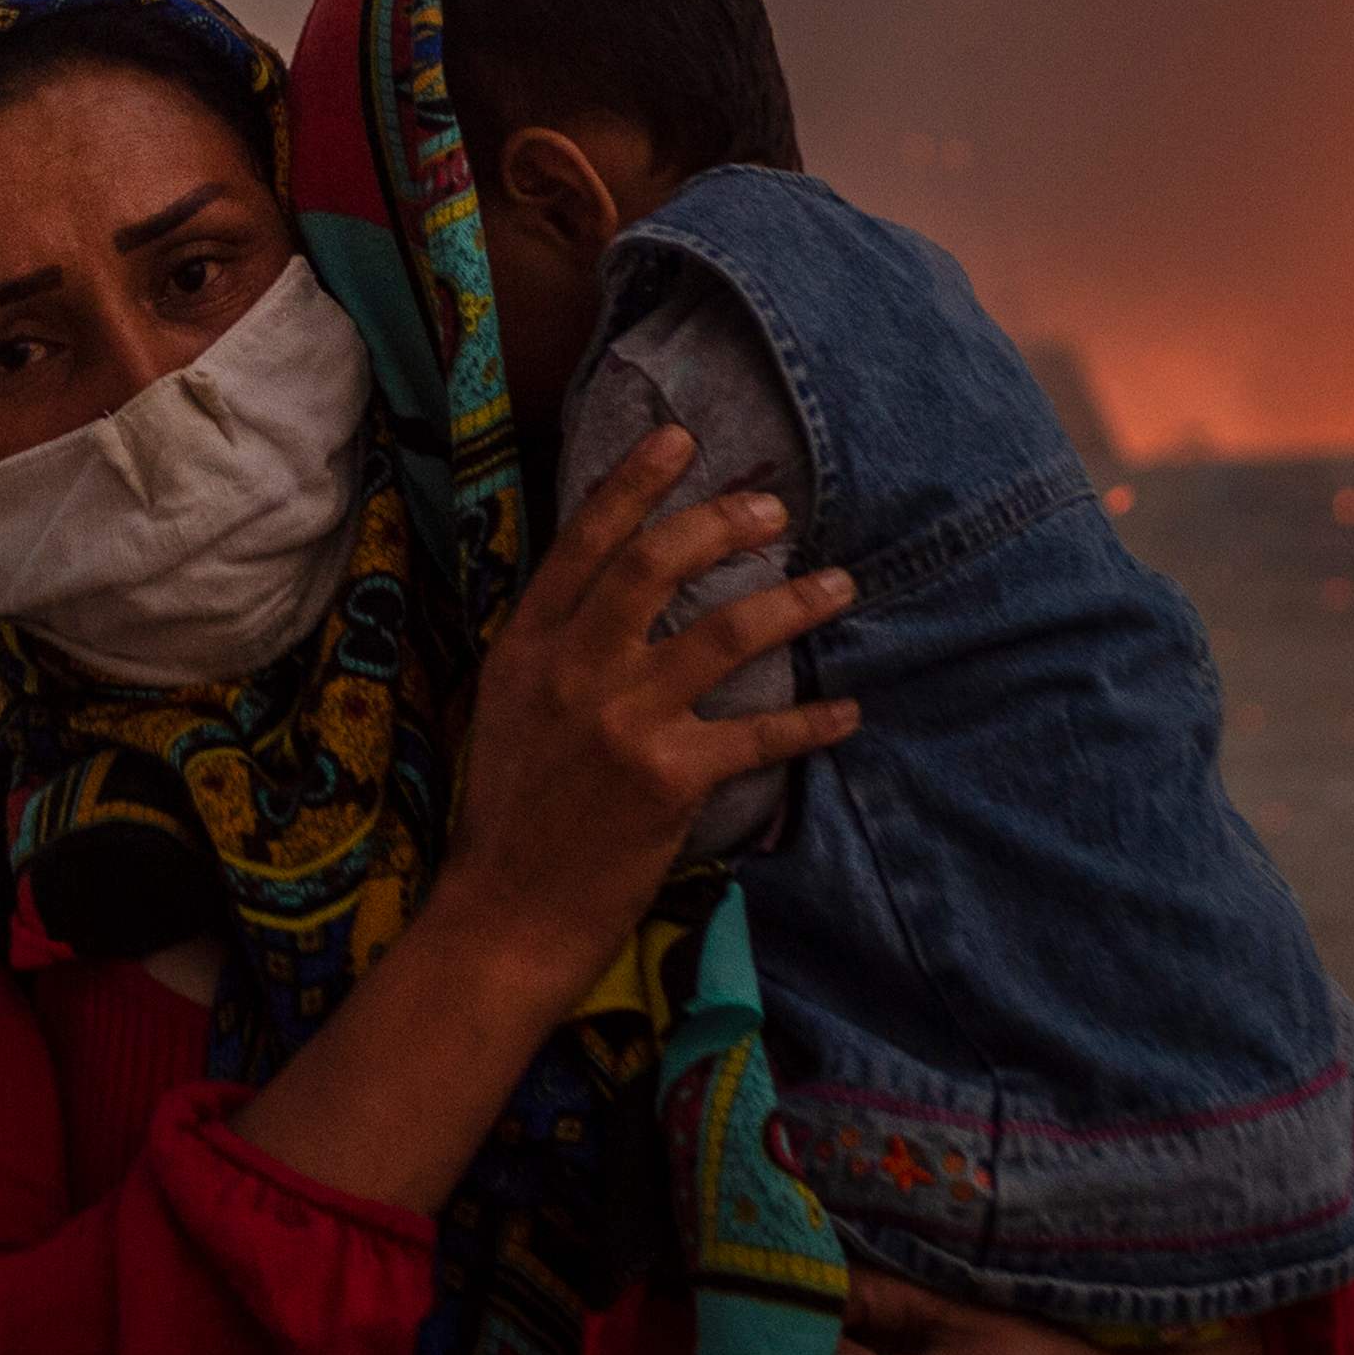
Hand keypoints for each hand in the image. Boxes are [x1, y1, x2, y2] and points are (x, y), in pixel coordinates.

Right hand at [437, 430, 858, 997]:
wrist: (506, 915)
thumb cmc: (509, 816)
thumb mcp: (506, 711)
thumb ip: (550, 649)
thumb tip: (607, 594)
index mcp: (526, 646)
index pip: (584, 542)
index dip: (636, 482)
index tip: (682, 439)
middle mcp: (572, 669)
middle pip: (658, 562)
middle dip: (725, 523)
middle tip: (776, 510)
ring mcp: (622, 720)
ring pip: (725, 632)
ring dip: (794, 601)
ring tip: (839, 584)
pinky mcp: (669, 777)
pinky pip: (760, 733)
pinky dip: (812, 720)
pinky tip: (848, 711)